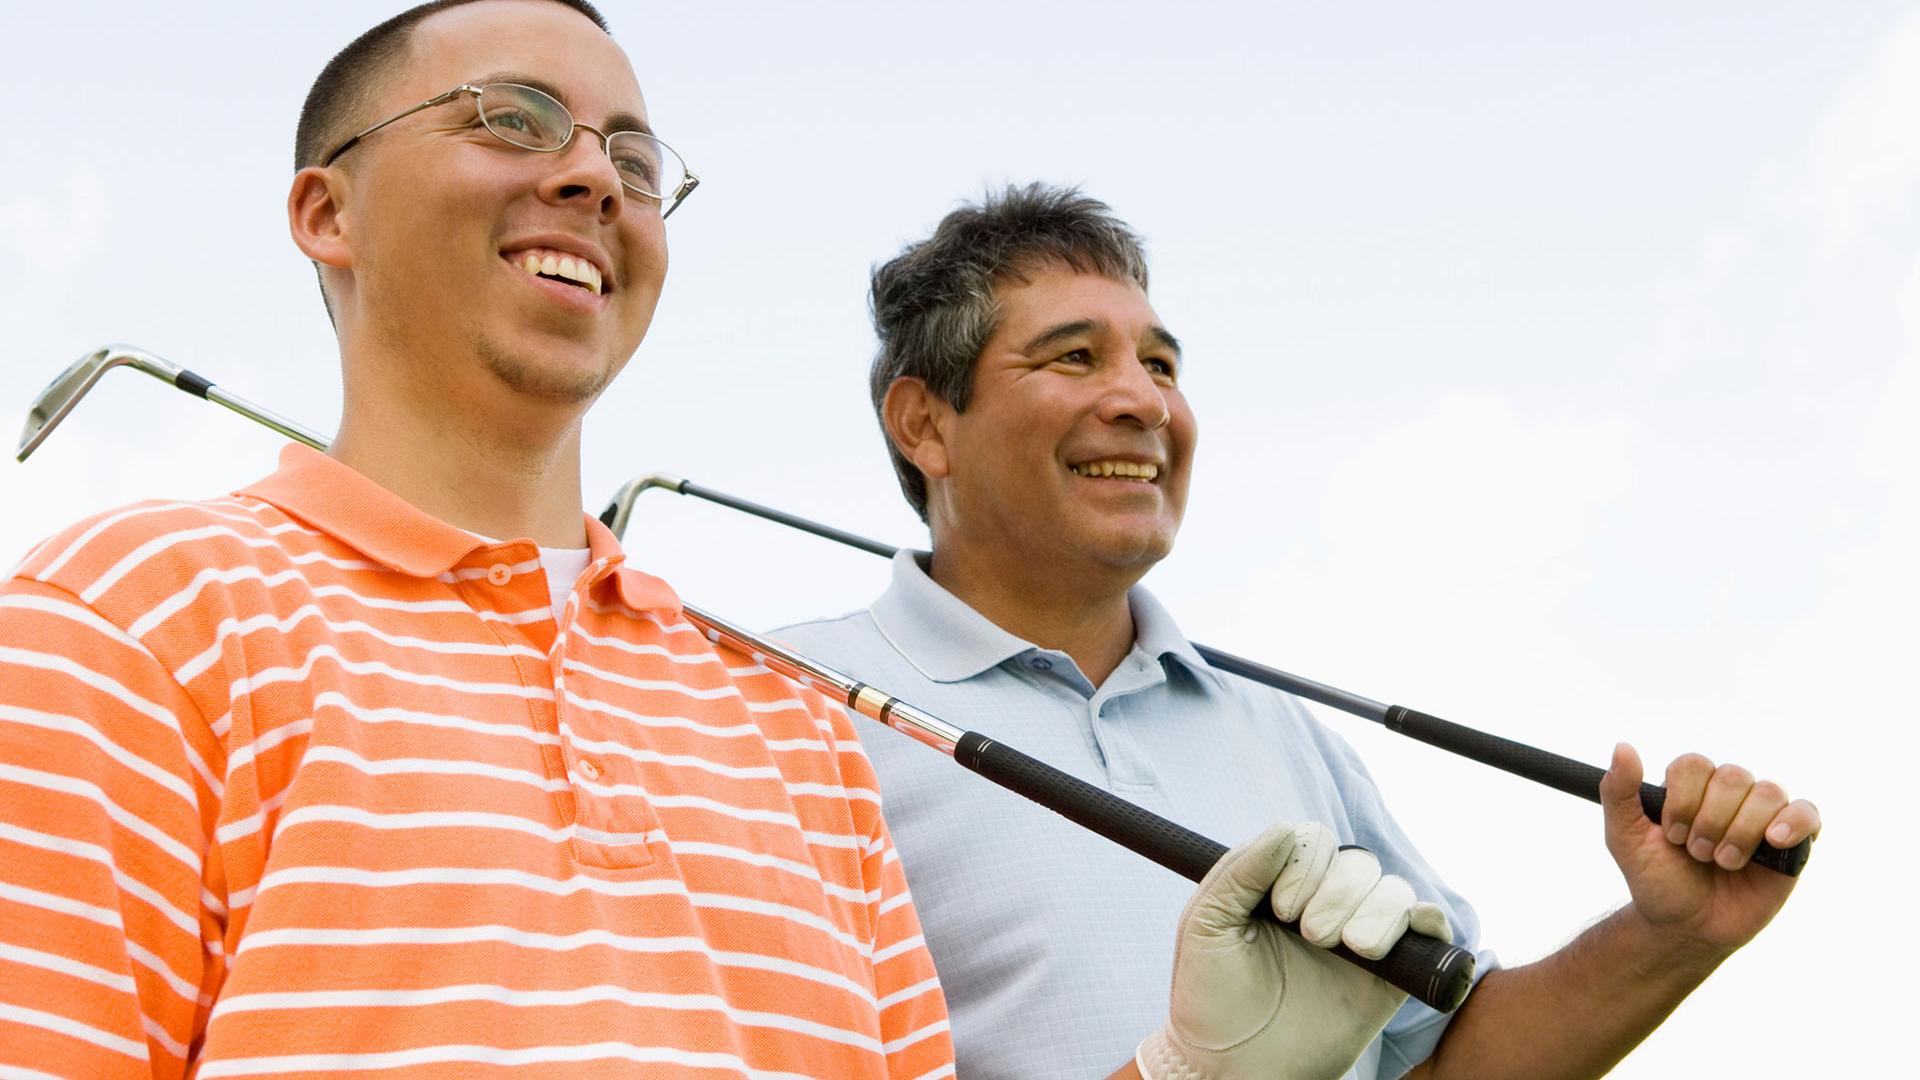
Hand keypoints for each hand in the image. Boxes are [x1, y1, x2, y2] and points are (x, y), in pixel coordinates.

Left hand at [1136, 822, 1452, 1079]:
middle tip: (1309, 936)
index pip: (1314, 840)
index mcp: (1281, 887)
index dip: (1305, 863)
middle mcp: (1325, 908)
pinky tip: (1386, 944)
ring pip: (1395, 890)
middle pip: (1357, 862)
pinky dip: (1425, 921)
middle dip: (1335, 892)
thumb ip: (1240, 870)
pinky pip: (1430, 930)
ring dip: (1375, 911)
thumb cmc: (1211, 998)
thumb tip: (1286, 830)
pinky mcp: (1391, 978)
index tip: (1279, 910)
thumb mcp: (1205, 922)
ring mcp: (1360, 941)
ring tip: (1346, 949)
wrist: (1234, 1068)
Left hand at [1600, 743, 1819, 955]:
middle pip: (1732, 777)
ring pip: (1767, 793)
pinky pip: (1807, 813)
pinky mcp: (1793, 842)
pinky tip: (1773, 841)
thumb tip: (1622, 747)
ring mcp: (1763, 816)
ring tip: (1724, 862)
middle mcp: (1729, 795)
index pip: (1694, 765)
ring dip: (1741, 832)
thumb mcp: (1625, 838)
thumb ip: (1618, 792)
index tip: (1672, 835)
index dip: (1683, 800)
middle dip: (1710, 822)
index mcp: (1691, 787)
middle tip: (1697, 854)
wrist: (1686, 927)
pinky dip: (1793, 822)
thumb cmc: (1657, 881)